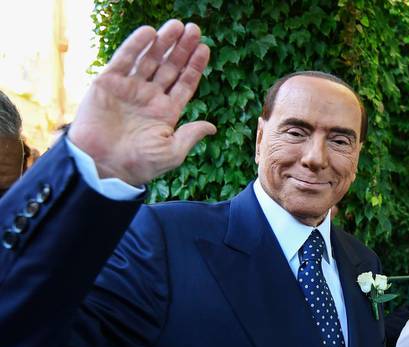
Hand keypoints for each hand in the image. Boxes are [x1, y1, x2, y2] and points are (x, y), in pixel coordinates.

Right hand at [68, 20, 215, 185]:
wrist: (103, 165)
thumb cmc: (139, 164)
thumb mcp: (172, 152)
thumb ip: (191, 135)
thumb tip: (212, 127)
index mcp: (166, 112)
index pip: (184, 84)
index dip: (195, 66)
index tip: (205, 48)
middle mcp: (150, 97)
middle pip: (170, 67)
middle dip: (182, 49)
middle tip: (195, 29)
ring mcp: (130, 89)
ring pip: (150, 60)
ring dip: (163, 42)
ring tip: (177, 26)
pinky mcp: (108, 83)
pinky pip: (124, 60)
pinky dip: (136, 46)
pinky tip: (150, 33)